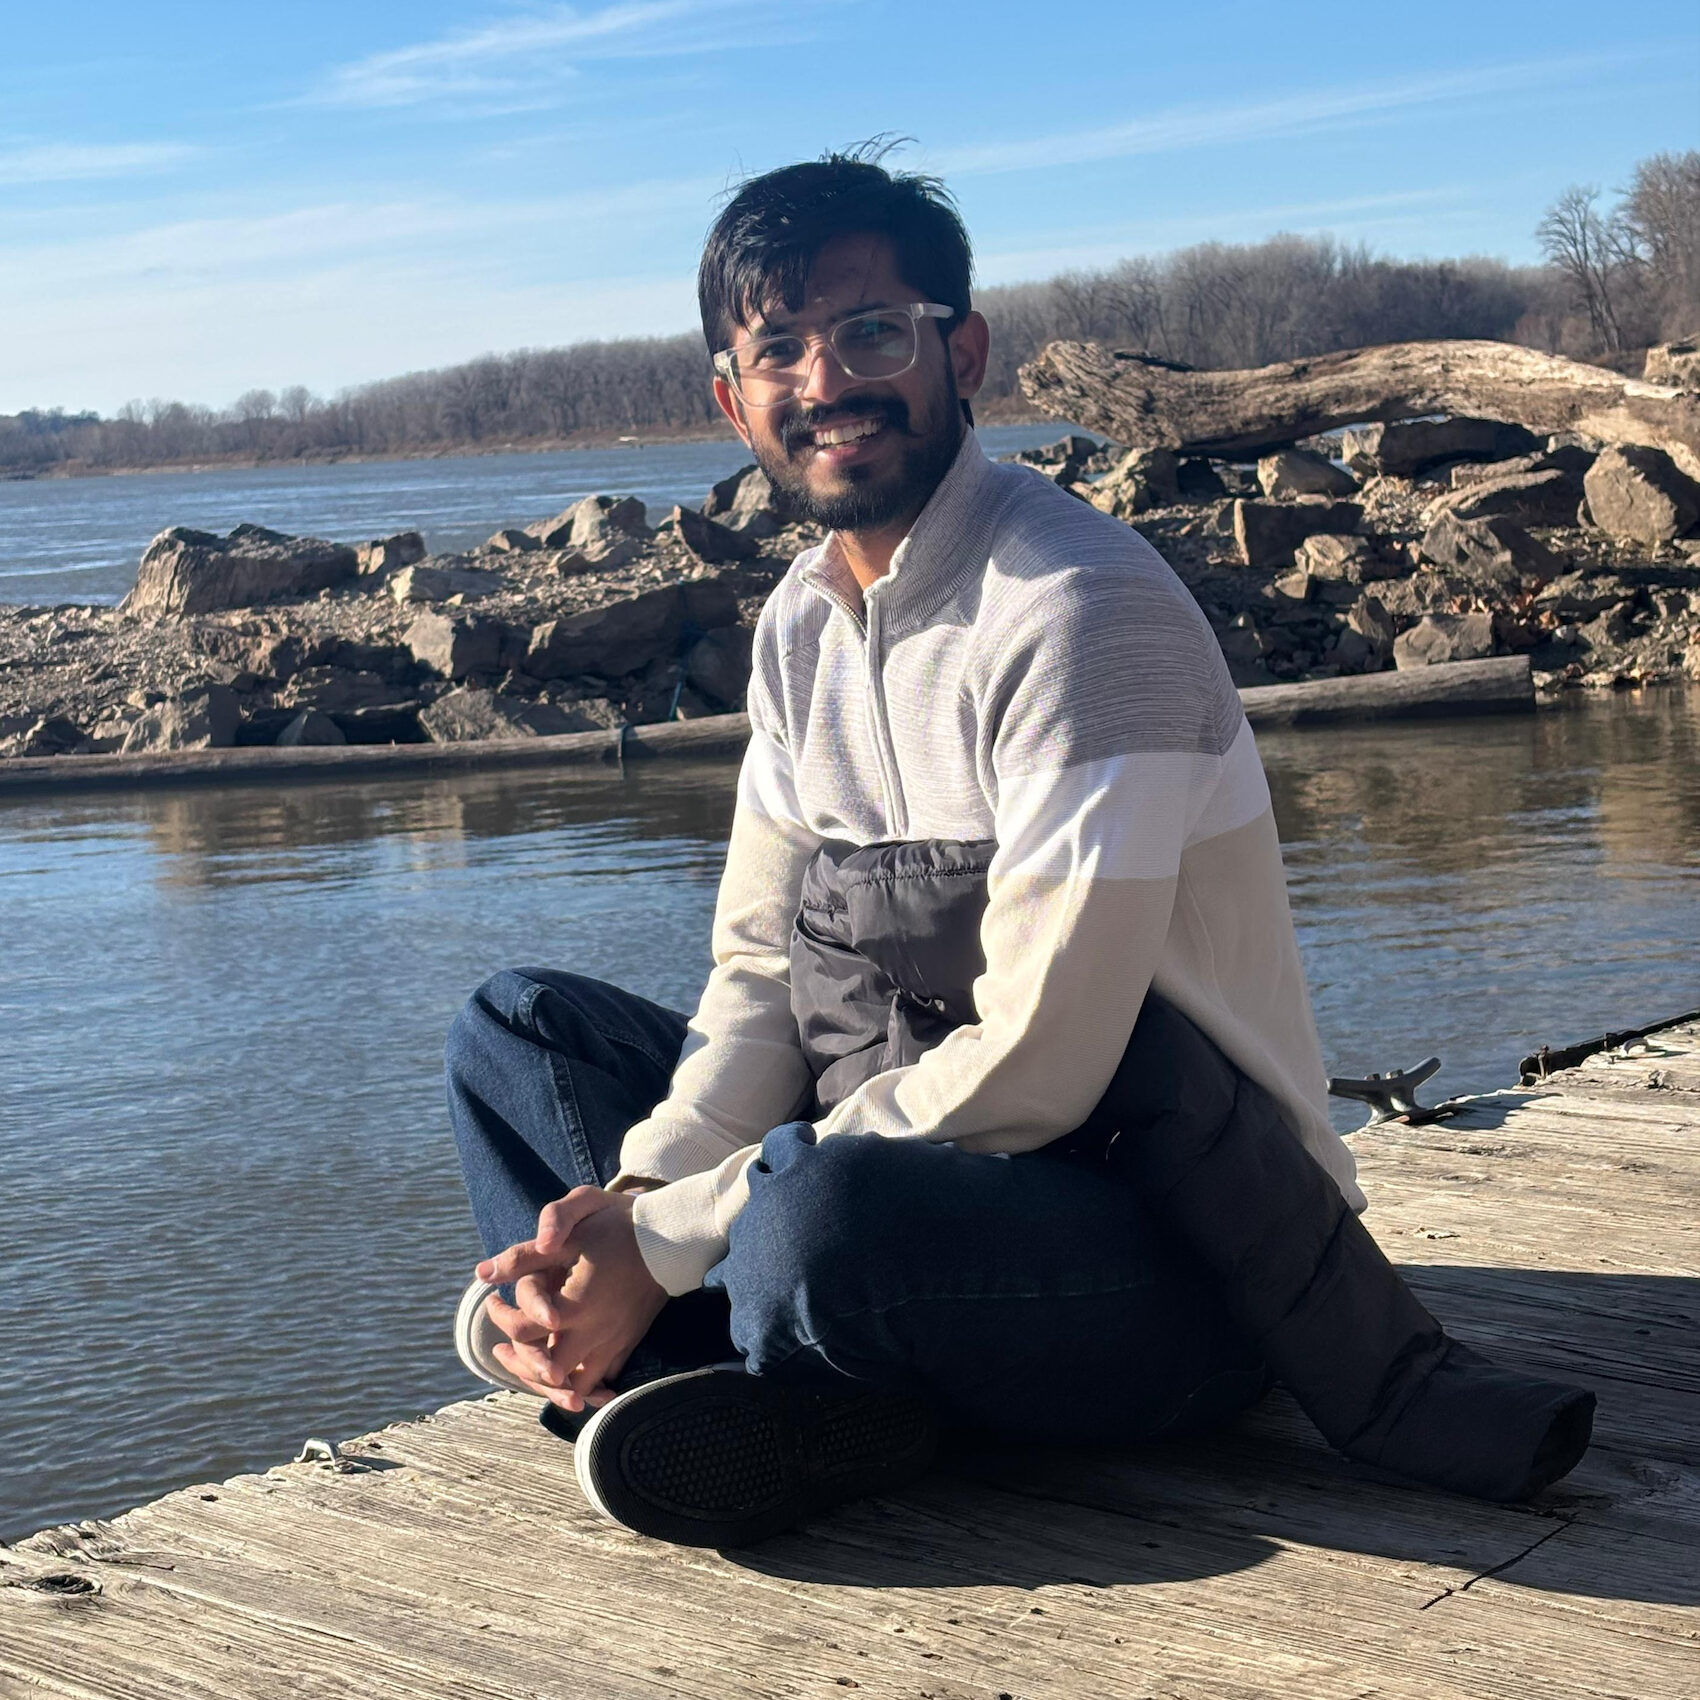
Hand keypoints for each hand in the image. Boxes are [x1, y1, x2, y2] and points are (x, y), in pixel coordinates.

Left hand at [476, 1187, 666, 1413]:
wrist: (669, 1238)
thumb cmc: (615, 1229)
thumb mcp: (569, 1233)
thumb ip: (524, 1255)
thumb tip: (482, 1272)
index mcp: (574, 1306)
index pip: (521, 1330)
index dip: (498, 1317)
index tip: (492, 1300)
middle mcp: (593, 1332)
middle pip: (545, 1371)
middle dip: (517, 1363)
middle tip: (502, 1346)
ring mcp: (613, 1343)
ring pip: (574, 1388)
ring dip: (547, 1382)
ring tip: (530, 1362)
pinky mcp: (627, 1345)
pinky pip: (600, 1383)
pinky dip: (580, 1386)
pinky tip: (565, 1372)